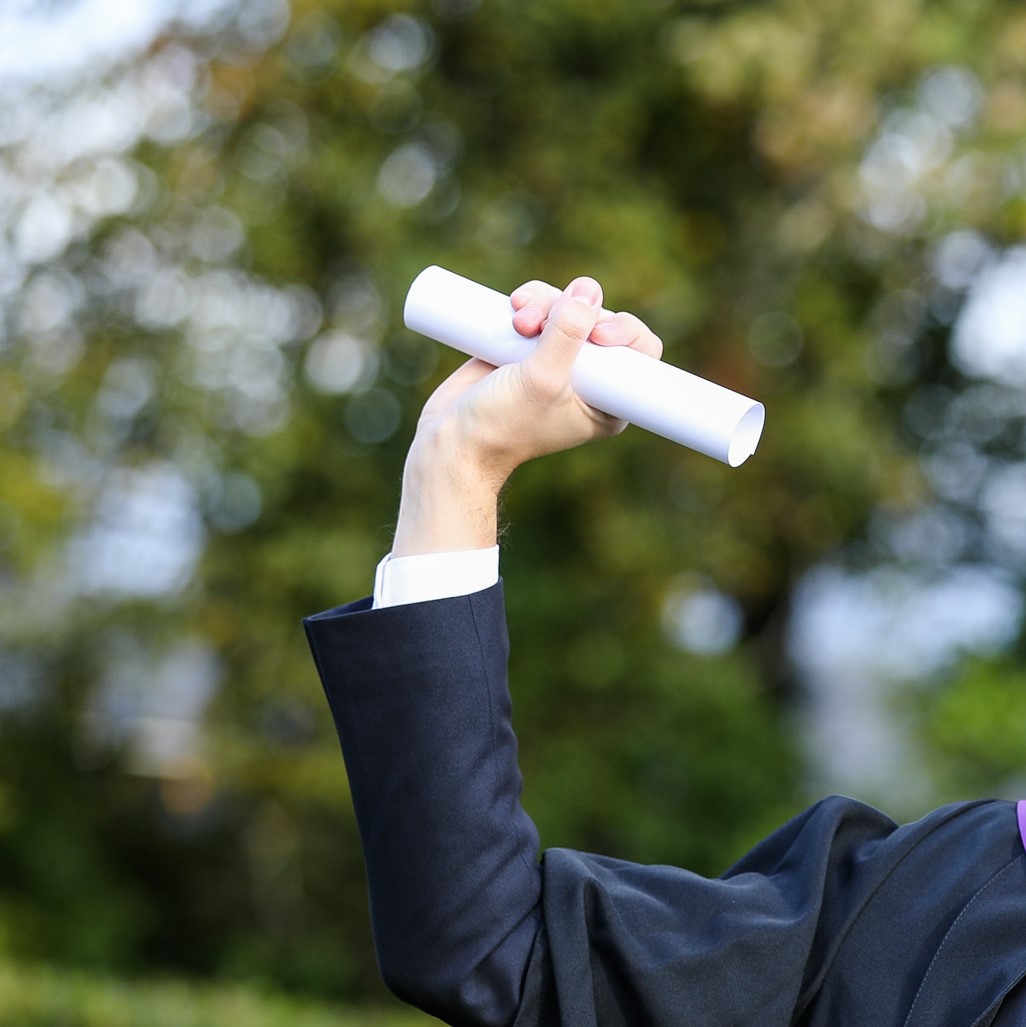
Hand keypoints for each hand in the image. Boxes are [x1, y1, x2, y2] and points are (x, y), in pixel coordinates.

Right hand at [391, 276, 662, 556]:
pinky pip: (541, 309)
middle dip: (571, 312)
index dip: (624, 330)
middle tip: (536, 325)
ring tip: (517, 320)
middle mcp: (588, 380)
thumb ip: (568, 334)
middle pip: (599, 319)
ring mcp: (556, 361)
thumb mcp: (542, 380)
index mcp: (607, 403)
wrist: (451, 439)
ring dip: (545, 303)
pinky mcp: (528, 348)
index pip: (640, 353)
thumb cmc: (501, 424)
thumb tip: (588, 289)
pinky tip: (513, 306)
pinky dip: (530, 301)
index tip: (596, 333)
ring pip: (568, 308)